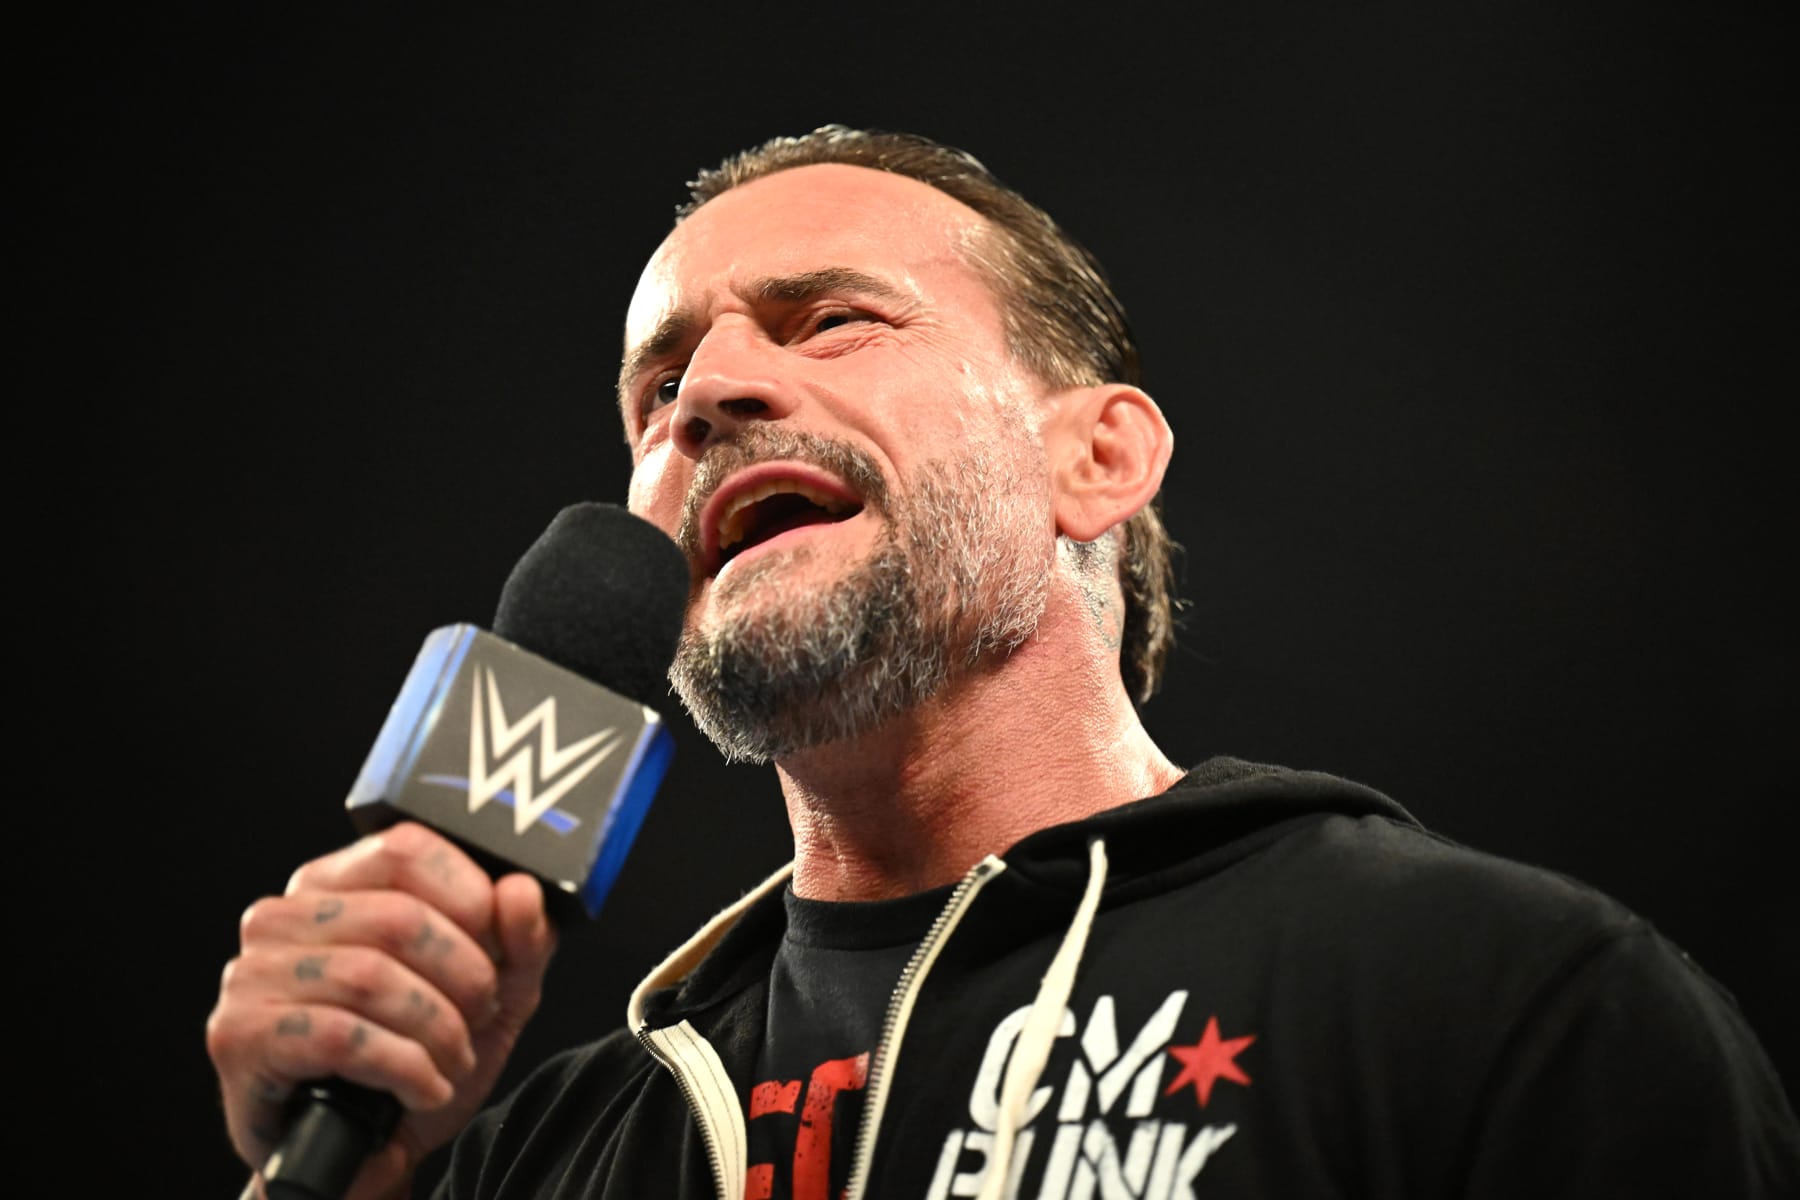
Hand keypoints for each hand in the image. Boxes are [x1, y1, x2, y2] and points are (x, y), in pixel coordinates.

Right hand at [207, 823, 557, 1199]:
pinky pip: (340, 1037)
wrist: (356, 1154)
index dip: (468, 893)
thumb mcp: (490, 995)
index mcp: (333, 885)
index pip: (405, 847)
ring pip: (370, 978)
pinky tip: (423, 1088)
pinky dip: (402, 1067)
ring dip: (437, 1029)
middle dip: (464, 975)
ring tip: (455, 1060)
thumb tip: (522, 890)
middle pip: (399, 917)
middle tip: (482, 1015)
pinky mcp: (240, 1035)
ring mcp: (253, 975)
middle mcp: (282, 917)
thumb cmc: (413, 1056)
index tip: (497, 943)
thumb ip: (518, 940)